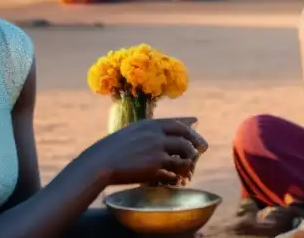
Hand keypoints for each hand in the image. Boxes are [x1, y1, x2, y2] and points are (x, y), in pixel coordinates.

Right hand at [89, 117, 208, 186]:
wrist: (101, 162)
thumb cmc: (114, 147)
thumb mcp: (133, 131)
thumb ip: (150, 130)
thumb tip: (162, 130)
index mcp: (151, 125)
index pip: (178, 125)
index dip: (189, 128)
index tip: (197, 127)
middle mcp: (157, 137)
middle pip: (185, 140)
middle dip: (195, 146)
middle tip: (201, 151)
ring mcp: (157, 153)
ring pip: (183, 158)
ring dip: (188, 164)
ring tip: (188, 169)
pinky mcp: (154, 169)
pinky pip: (172, 173)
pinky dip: (175, 177)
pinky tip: (174, 180)